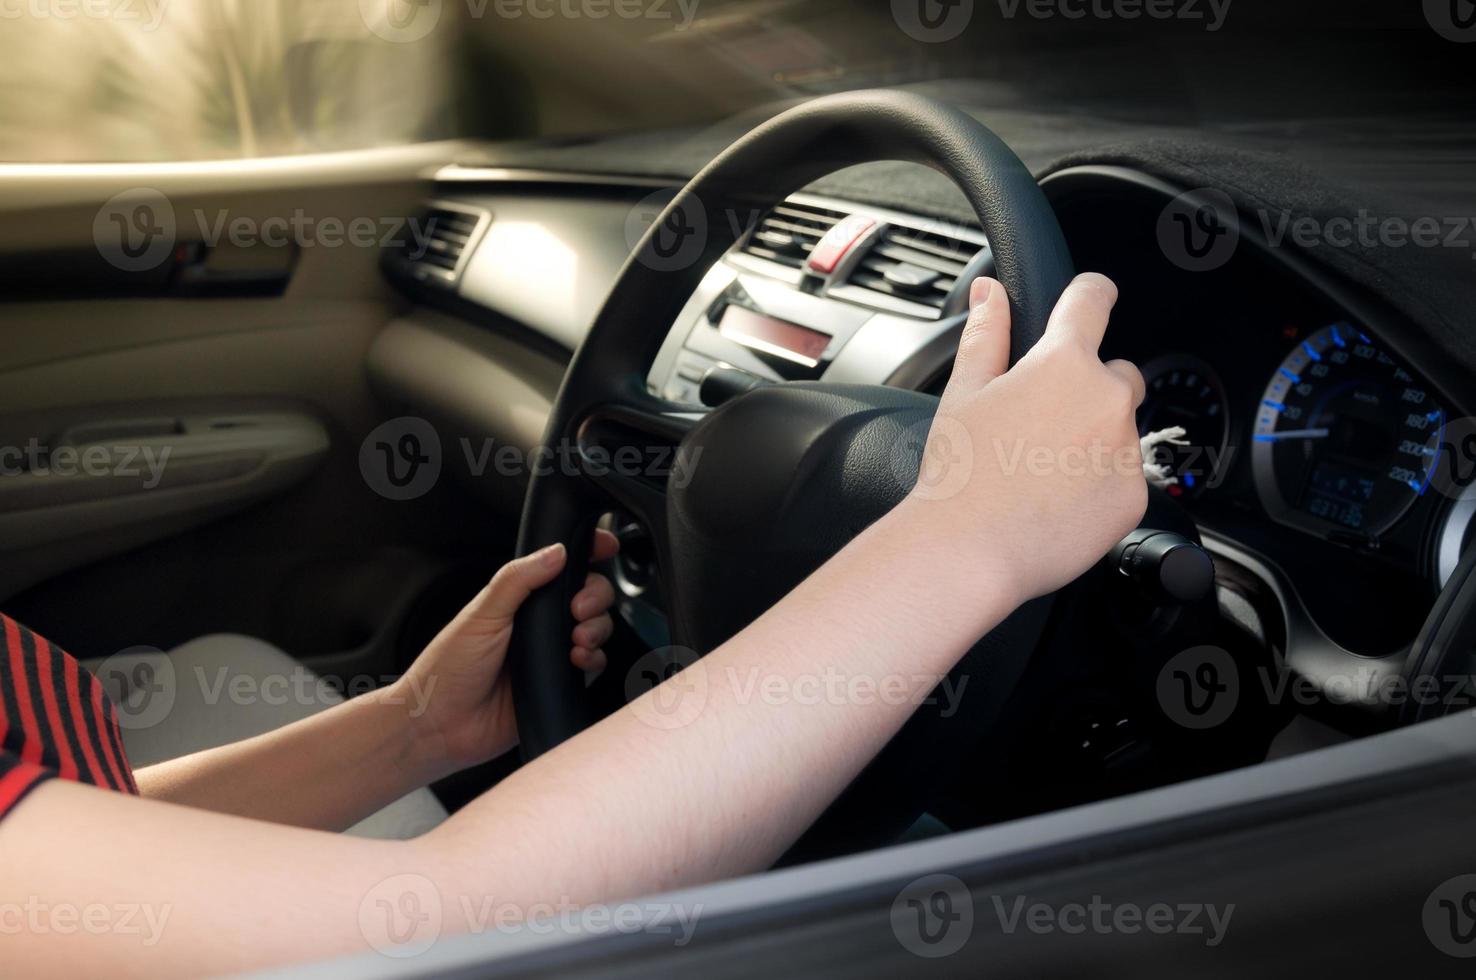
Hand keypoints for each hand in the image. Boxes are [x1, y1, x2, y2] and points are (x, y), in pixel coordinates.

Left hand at [393, 531, 620, 776]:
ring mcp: (552, 653)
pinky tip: (577, 660)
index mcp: (521, 599)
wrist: (441, 724)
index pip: (562, 567)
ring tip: (577, 638)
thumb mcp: (482, 614)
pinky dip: (594, 659)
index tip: (605, 546)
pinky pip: (594, 666)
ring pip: (598, 628)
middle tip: (578, 608)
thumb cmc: (448, 668)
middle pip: (590, 595)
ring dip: (597, 628)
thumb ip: (518, 579)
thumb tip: (556, 552)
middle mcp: (540, 624)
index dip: (588, 553)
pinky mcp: (561, 683)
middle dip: (595, 595)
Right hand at [908, 273, 1146, 604]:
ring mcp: (1126, 449)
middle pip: (1116, 375)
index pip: (1092, 302)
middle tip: (1039, 426)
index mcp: (1063, 363)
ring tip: (1041, 473)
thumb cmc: (961, 473)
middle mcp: (1106, 398)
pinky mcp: (1134, 496)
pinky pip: (1125, 478)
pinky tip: (1057, 501)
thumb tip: (990, 293)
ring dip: (1094, 441)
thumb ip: (986, 334)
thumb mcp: (965, 393)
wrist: (970, 550)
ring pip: (1120, 431)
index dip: (1091, 294)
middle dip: (1087, 391)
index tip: (1092, 298)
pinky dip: (1099, 485)